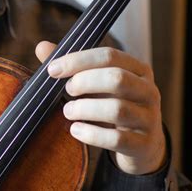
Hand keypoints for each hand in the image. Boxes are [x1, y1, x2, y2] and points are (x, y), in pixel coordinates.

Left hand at [35, 42, 166, 174]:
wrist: (141, 144)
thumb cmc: (111, 103)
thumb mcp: (94, 83)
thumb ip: (70, 66)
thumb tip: (41, 47)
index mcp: (137, 68)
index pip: (108, 55)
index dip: (78, 60)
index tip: (52, 69)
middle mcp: (148, 90)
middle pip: (116, 78)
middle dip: (85, 82)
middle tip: (66, 90)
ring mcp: (149, 118)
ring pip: (117, 109)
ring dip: (85, 109)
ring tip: (67, 111)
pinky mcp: (144, 144)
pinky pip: (117, 139)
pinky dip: (91, 134)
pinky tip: (75, 130)